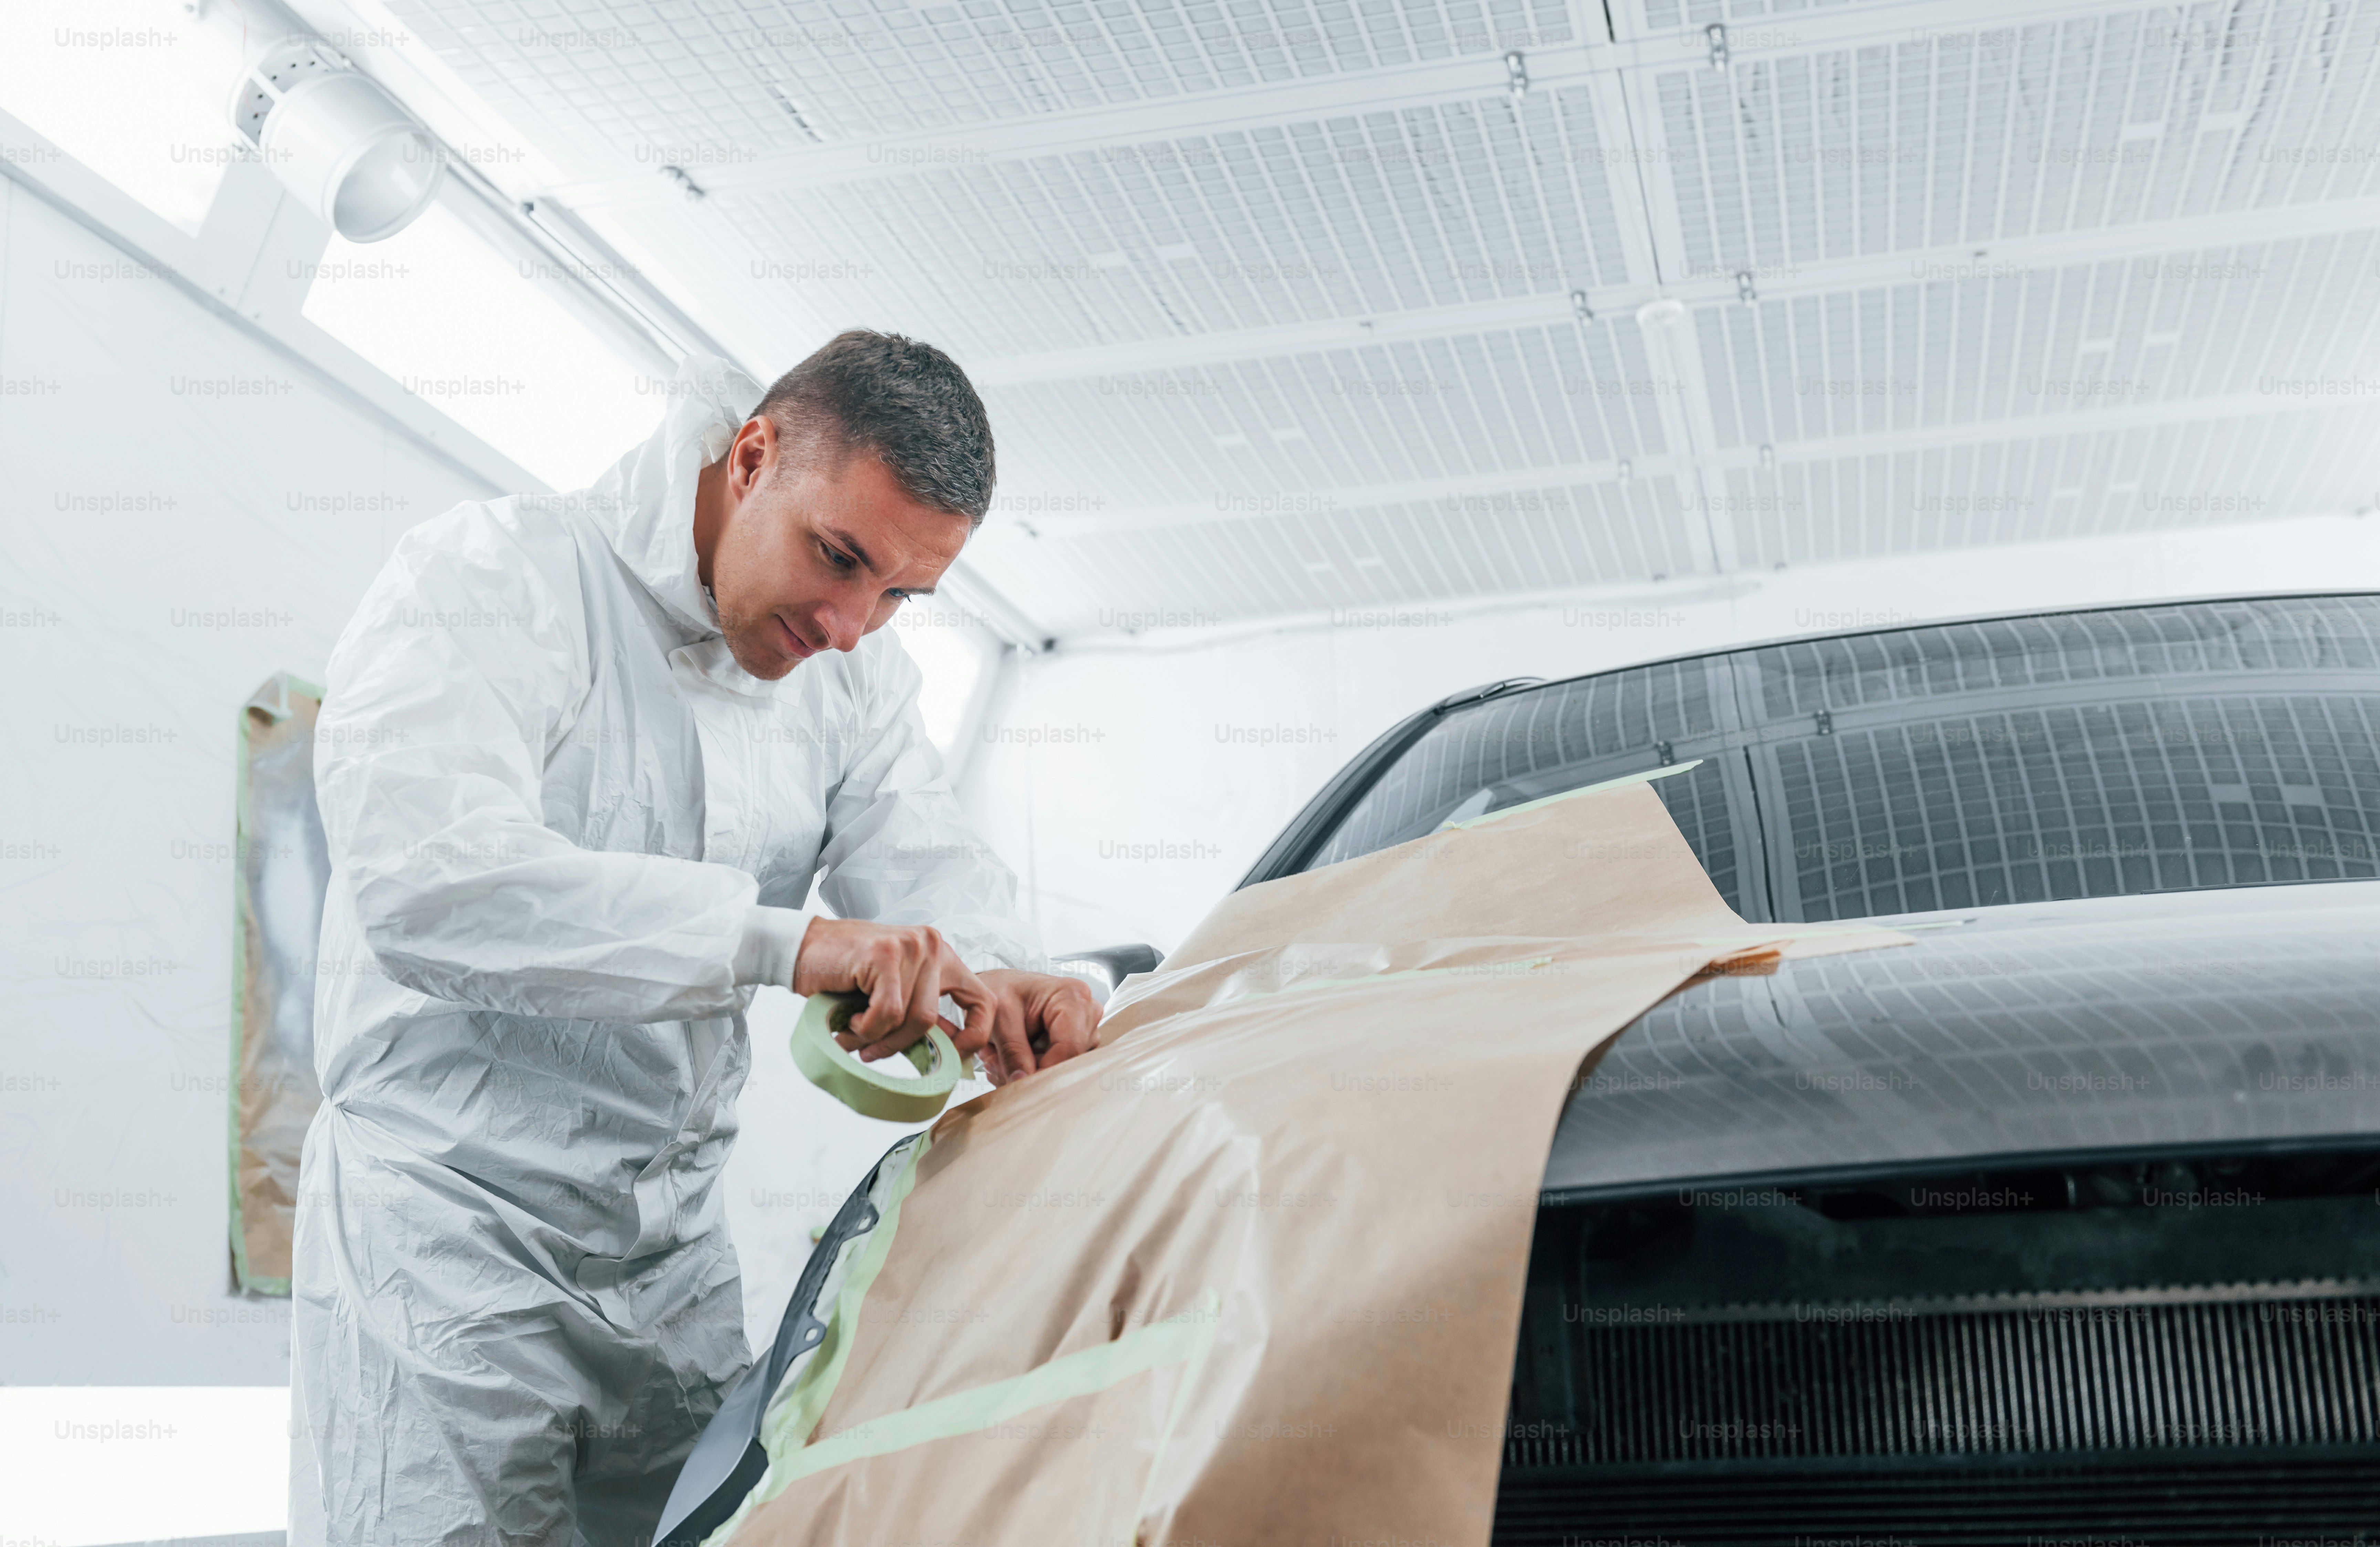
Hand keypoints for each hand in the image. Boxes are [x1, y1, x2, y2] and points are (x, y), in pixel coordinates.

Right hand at [792, 919, 989, 1067]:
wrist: (802, 947)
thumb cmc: (846, 973)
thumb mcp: (895, 991)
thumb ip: (920, 1011)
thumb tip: (946, 1052)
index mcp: (941, 955)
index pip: (983, 1000)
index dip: (974, 1035)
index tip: (952, 1057)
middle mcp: (933, 946)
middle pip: (933, 1019)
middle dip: (901, 1045)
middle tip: (873, 1051)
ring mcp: (911, 946)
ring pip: (911, 1019)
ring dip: (877, 1038)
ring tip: (853, 1031)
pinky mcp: (886, 953)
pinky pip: (887, 1012)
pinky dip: (865, 1028)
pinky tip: (849, 1019)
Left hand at [974, 970, 1102, 1086]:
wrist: (1001, 988)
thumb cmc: (1002, 992)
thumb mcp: (999, 1018)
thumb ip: (1012, 1051)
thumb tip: (1022, 1081)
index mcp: (1073, 996)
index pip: (1070, 1047)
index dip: (1044, 1069)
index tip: (1017, 1081)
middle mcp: (1087, 1012)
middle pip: (1068, 1060)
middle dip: (1031, 1069)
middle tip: (995, 1062)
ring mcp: (1086, 1029)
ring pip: (1063, 1067)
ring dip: (1028, 1070)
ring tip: (999, 1056)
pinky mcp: (1078, 1042)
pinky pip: (1060, 1067)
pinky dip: (1033, 1069)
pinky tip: (1014, 1058)